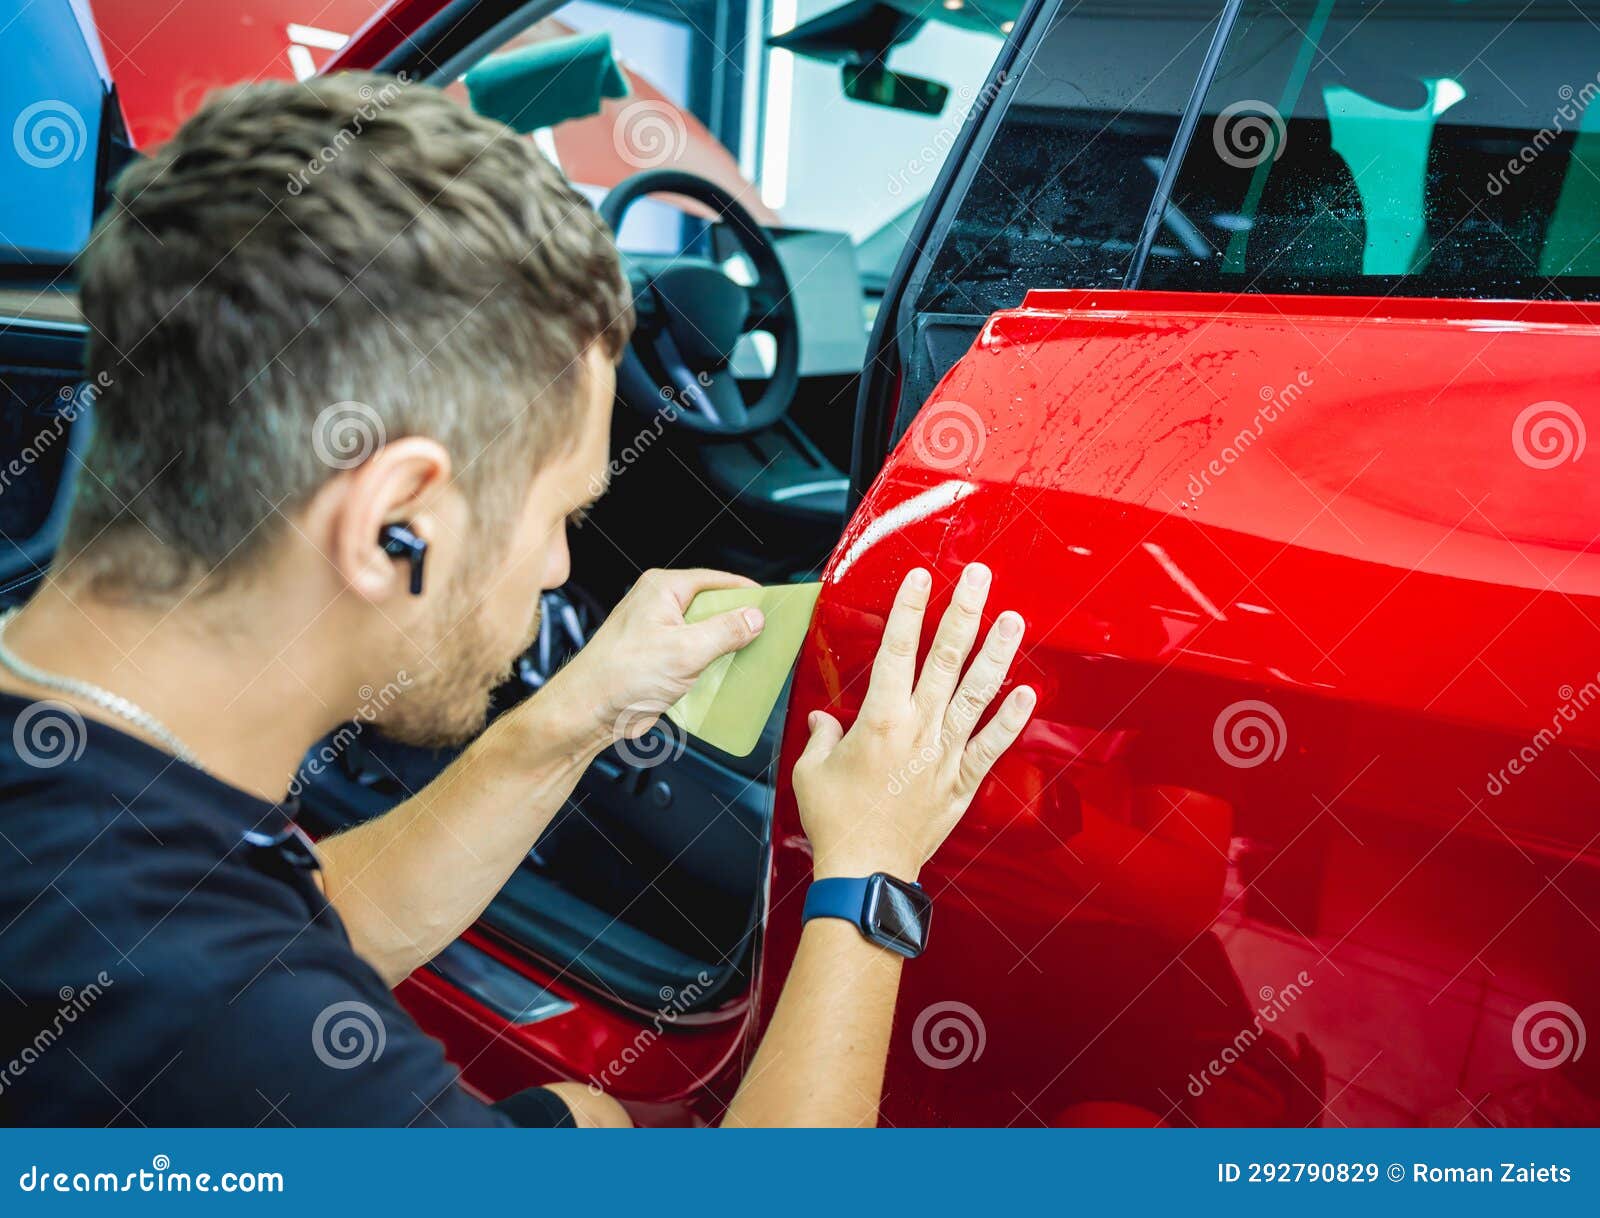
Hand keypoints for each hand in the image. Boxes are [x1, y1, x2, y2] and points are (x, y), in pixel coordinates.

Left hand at [548, 568, 763, 745]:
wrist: (588, 712)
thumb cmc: (618, 675)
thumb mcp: (684, 650)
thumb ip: (725, 631)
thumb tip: (754, 618)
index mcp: (663, 590)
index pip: (717, 581)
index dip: (747, 593)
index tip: (773, 605)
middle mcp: (660, 606)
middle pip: (714, 607)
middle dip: (738, 624)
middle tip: (765, 636)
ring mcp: (660, 633)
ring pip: (707, 634)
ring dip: (726, 649)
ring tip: (748, 660)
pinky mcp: (660, 659)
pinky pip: (696, 656)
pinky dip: (712, 666)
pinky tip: (725, 678)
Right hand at [793, 564, 1034, 881]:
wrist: (866, 871)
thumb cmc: (837, 822)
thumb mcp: (812, 770)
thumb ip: (823, 736)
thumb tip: (828, 722)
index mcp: (880, 719)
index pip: (897, 650)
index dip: (909, 610)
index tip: (921, 577)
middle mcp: (919, 728)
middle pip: (945, 658)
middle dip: (962, 612)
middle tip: (977, 577)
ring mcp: (945, 753)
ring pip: (976, 693)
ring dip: (995, 653)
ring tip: (1012, 618)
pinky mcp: (962, 780)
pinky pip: (993, 743)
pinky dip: (1012, 718)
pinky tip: (1027, 691)